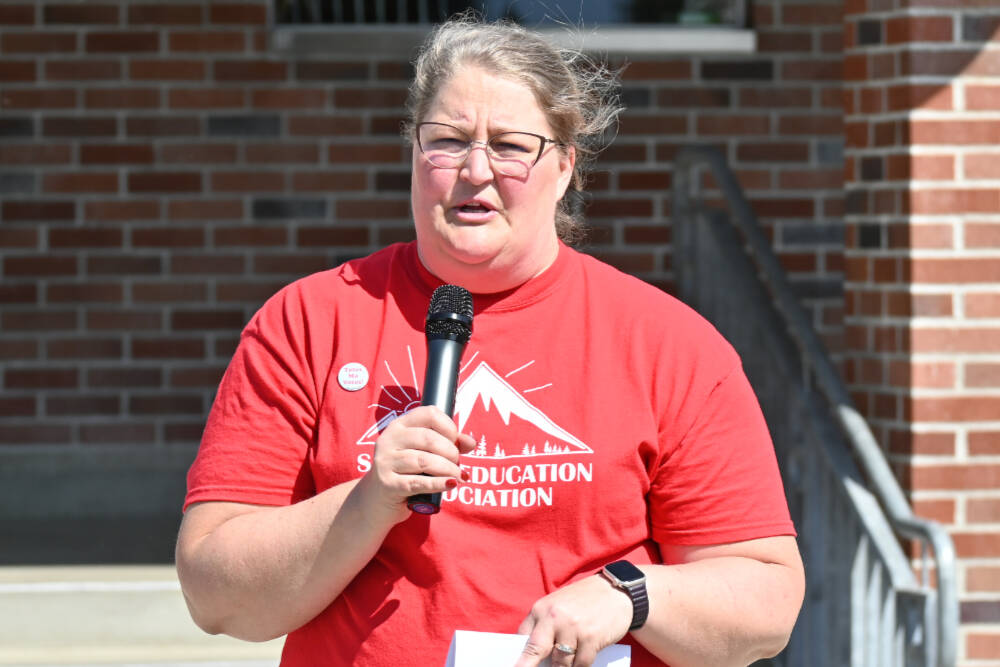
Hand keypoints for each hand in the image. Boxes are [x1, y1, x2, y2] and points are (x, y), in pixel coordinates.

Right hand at [359, 406, 474, 521]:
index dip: (449, 427)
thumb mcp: (423, 452)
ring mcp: (386, 462)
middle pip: (429, 439)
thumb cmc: (405, 471)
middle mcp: (389, 440)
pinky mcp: (388, 484)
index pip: (429, 414)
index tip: (455, 441)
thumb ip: (448, 444)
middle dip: (451, 452)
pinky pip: (419, 482)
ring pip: (425, 461)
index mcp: (399, 426)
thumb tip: (471, 442)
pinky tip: (450, 484)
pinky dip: (439, 484)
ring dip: (448, 469)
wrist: (376, 499)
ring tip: (457, 477)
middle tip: (456, 464)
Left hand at [514, 575, 631, 666]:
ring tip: (568, 660)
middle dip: (528, 665)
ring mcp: (572, 627)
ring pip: (560, 663)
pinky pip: (580, 664)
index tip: (516, 666)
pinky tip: (582, 660)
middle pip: (535, 651)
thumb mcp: (558, 606)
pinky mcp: (590, 638)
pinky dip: (580, 666)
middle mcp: (554, 617)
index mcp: (541, 609)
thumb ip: (544, 627)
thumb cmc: (583, 602)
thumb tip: (533, 656)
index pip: (523, 638)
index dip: (519, 657)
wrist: (615, 591)